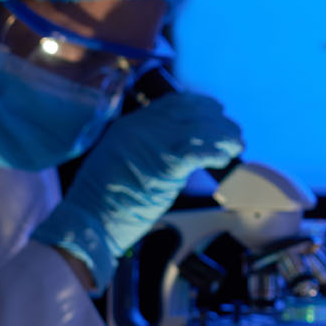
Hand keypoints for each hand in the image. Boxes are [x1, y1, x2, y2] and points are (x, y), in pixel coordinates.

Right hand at [31, 92, 243, 286]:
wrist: (89, 222)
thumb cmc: (106, 201)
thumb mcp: (122, 161)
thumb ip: (147, 148)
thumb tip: (181, 150)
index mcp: (130, 125)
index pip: (173, 103)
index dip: (200, 104)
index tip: (216, 110)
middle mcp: (142, 128)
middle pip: (192, 112)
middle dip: (218, 120)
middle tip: (233, 132)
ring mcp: (153, 145)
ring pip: (201, 129)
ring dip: (224, 137)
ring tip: (236, 145)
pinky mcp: (164, 166)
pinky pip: (200, 151)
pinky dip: (217, 153)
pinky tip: (225, 159)